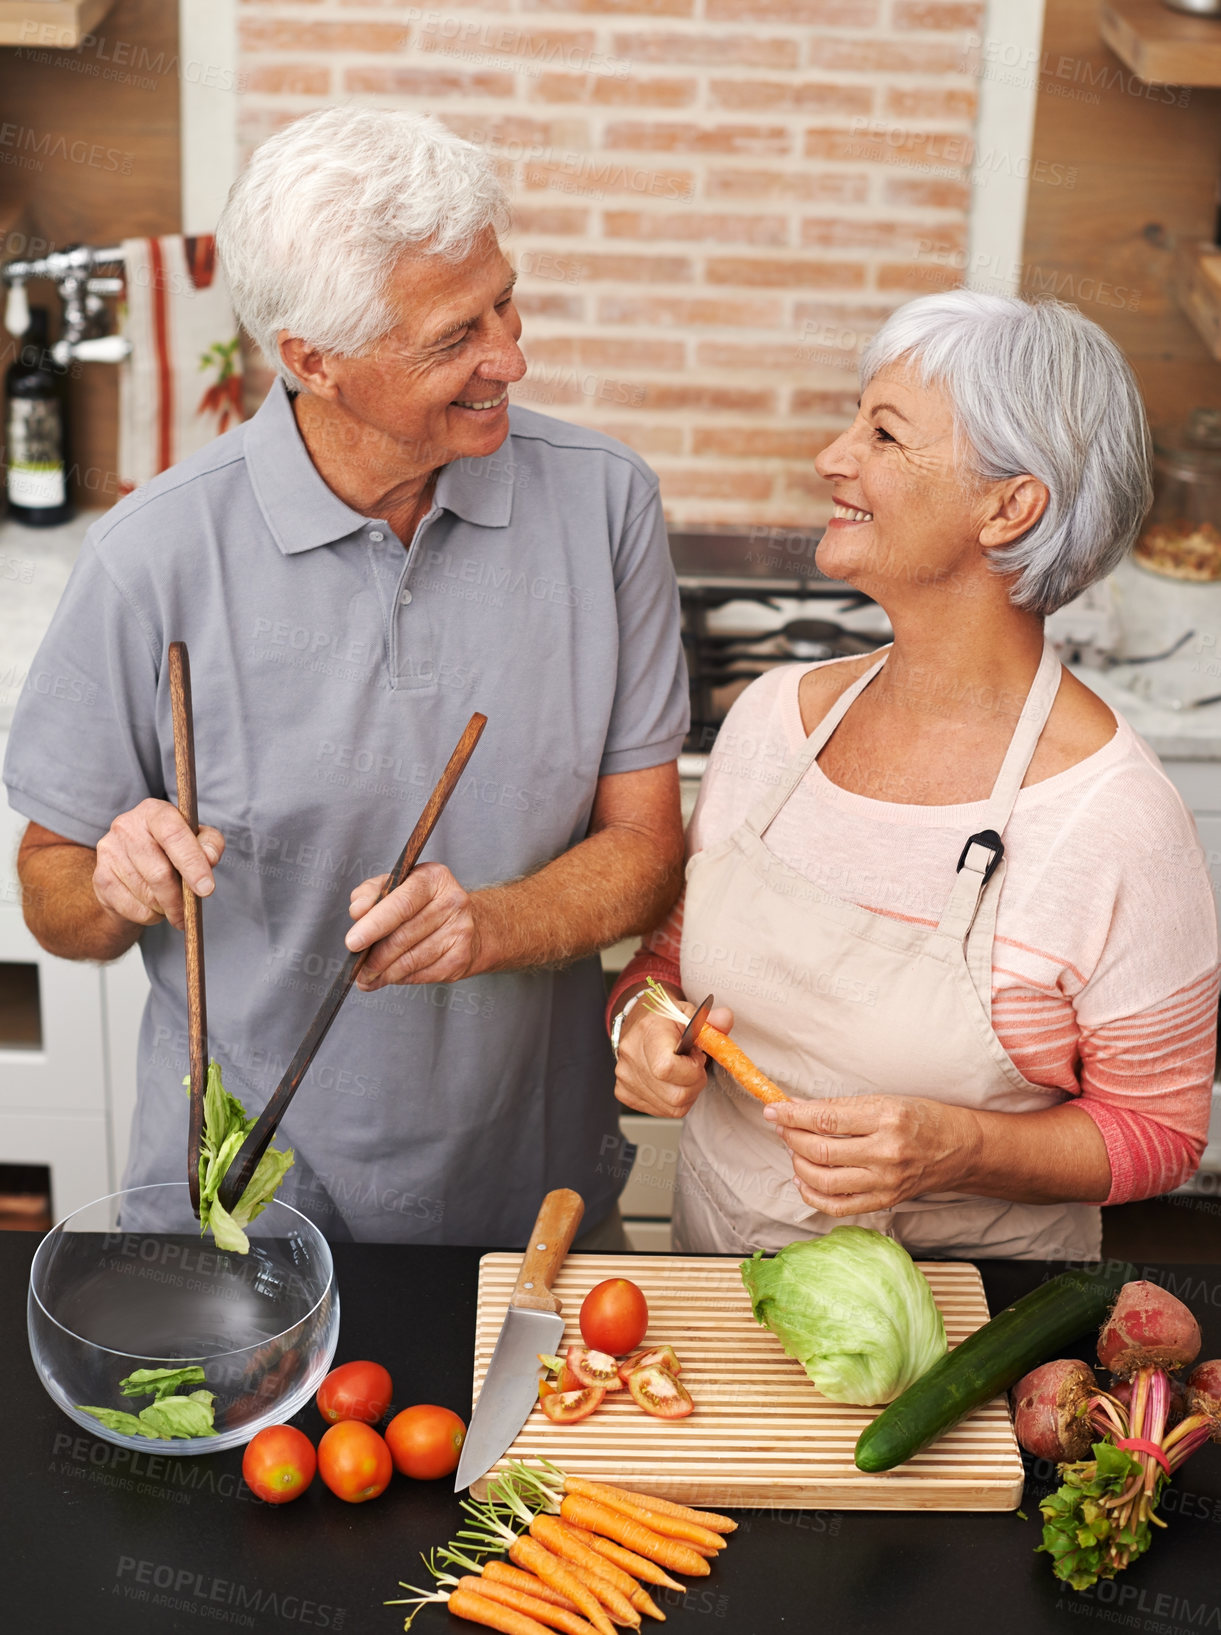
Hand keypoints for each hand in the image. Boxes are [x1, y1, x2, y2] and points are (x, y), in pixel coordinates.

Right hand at [92, 798, 223, 929]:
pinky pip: (133, 908)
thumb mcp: (198, 840)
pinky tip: (154, 907)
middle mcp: (126, 826)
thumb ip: (210, 844)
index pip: (174, 835)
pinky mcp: (100, 877)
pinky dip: (150, 915)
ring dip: (166, 907)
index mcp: (153, 811)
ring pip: (146, 894)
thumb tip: (209, 858)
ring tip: (172, 905)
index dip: (192, 864)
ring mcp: (109, 851)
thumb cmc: (173, 850)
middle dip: (179, 899)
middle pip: (159, 873)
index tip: (206, 889)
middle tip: (190, 912)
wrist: (135, 867)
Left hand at [346, 862, 480, 988]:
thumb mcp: (397, 886)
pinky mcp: (460, 957)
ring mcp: (460, 931)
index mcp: (433, 878)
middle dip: (374, 957)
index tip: (353, 942)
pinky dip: (401, 978)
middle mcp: (451, 902)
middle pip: (403, 936)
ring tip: (368, 977)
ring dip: (384, 973)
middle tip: (357, 968)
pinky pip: (422, 974)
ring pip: (411, 960)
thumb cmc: (424, 903)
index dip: (374, 925)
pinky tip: (390, 977)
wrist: (470, 922)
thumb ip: (372, 893)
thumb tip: (358, 911)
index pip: (401, 904)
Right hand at [613, 993, 734, 1119]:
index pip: (667, 1068)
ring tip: (682, 1072)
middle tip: (693, 1065)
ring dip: (687, 1093)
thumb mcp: (691, 1014)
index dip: (691, 1070)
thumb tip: (725, 1019)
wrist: (639, 1022)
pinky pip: (661, 1111)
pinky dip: (673, 1100)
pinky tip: (671, 1081)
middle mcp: (631, 1055)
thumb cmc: (667, 1020)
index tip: (696, 1057)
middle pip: (675, 1095)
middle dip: (695, 1084)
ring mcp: (625, 1076)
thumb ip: (711, 1020)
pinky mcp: (624, 1092)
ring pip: (671, 1108)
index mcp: (649, 1031)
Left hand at [764, 1094, 979, 1215]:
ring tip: (793, 1150)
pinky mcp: (884, 1201)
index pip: (827, 1118)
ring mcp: (885, 1182)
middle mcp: (886, 1153)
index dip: (793, 1115)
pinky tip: (803, 1180)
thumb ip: (839, 1106)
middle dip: (791, 1137)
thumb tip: (796, 1106)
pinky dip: (812, 1195)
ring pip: (824, 1180)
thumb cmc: (922, 1119)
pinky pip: (838, 1206)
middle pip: (822, 1150)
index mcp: (886, 1119)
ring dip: (798, 1164)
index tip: (774, 1109)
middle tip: (781, 1127)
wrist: (959, 1149)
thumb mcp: (884, 1101)